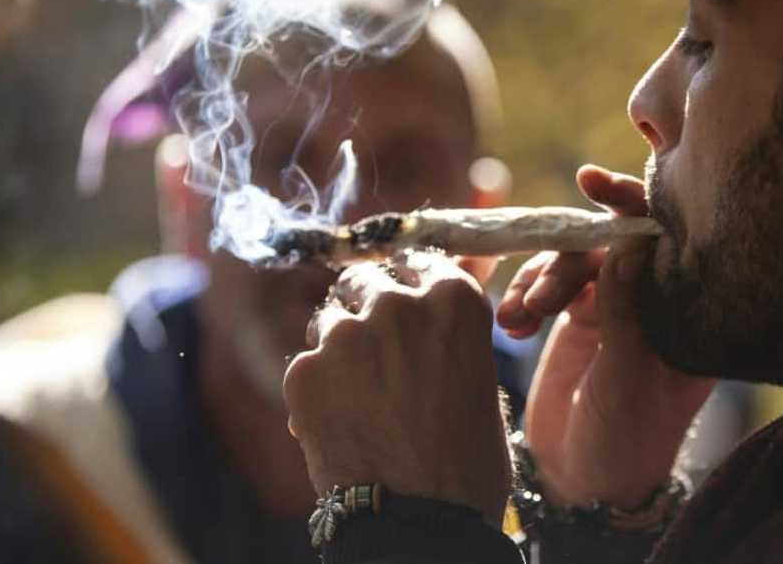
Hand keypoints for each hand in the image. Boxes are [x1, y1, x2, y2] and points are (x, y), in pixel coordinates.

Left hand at [283, 251, 510, 524]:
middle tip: (374, 354)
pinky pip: (304, 362)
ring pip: (328, 319)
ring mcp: (347, 334)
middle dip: (366, 308)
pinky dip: (315, 387)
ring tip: (357, 396)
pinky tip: (338, 422)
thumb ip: (448, 332)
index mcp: (453, 300)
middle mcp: (399, 303)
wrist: (422, 520)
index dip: (408, 282)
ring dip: (337, 346)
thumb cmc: (465, 458)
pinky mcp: (304, 370)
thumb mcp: (478, 376)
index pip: (418, 262)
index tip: (402, 299)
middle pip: (365, 280)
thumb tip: (428, 302)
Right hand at [496, 165, 714, 508]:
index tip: (594, 182)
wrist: (583, 485)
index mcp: (685, 313)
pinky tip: (510, 324)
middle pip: (609, 244)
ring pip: (572, 261)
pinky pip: (546, 284)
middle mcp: (652, 301)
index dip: (634, 205)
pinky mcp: (577, 317)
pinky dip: (524, 296)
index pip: (666, 243)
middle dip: (569, 257)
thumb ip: (627, 313)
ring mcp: (613, 306)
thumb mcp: (626, 382)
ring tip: (521, 319)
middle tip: (541, 292)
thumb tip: (629, 242)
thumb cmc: (623, 443)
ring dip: (540, 281)